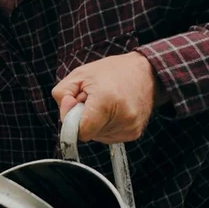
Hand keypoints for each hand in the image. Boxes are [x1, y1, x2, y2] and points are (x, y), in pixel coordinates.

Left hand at [51, 51, 166, 142]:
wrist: (146, 72)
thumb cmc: (112, 71)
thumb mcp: (79, 74)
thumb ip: (62, 95)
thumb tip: (66, 115)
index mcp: (106, 101)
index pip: (81, 132)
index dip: (72, 120)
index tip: (76, 105)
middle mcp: (122, 117)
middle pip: (87, 133)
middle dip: (84, 118)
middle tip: (93, 99)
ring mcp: (130, 127)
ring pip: (97, 136)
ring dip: (95, 122)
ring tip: (105, 103)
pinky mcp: (134, 133)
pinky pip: (108, 136)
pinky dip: (105, 125)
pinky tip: (113, 110)